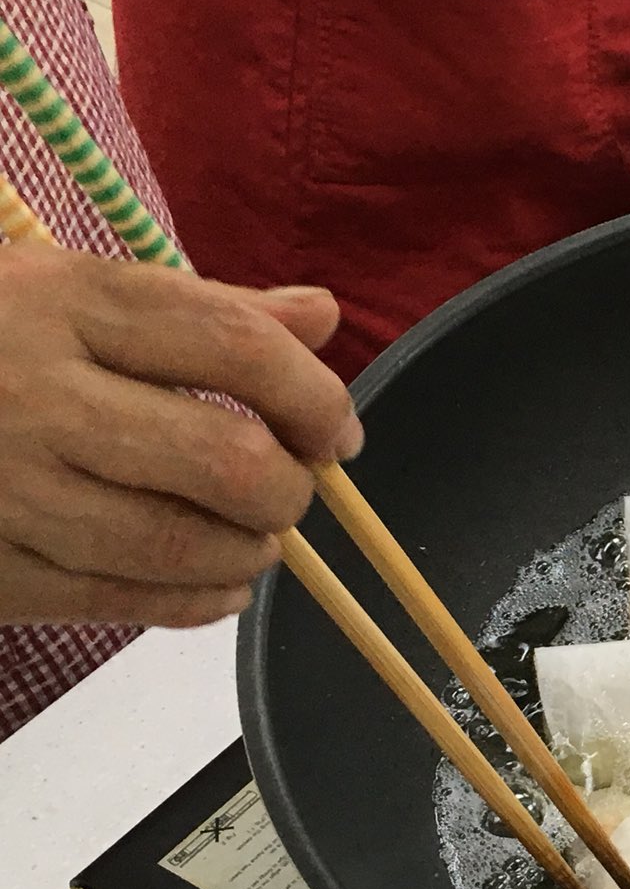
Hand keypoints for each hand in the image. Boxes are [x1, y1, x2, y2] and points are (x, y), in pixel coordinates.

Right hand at [0, 242, 361, 628]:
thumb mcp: (65, 287)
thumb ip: (200, 307)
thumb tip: (320, 315)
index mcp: (64, 302)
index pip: (238, 348)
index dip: (317, 397)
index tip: (338, 431)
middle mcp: (35, 392)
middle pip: (226, 456)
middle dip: (290, 488)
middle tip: (295, 492)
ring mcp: (3, 485)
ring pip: (178, 541)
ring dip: (249, 552)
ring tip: (256, 540)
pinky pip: (115, 600)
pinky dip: (192, 602)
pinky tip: (216, 588)